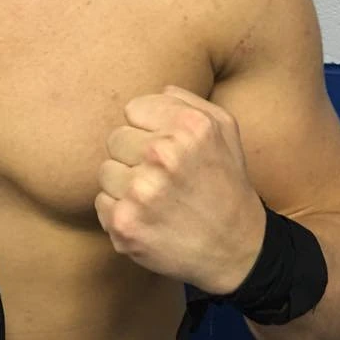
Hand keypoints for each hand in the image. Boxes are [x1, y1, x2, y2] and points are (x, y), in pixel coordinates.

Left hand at [95, 85, 266, 293]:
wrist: (237, 249)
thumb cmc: (225, 183)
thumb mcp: (224, 129)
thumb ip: (187, 101)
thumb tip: (158, 90)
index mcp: (187, 126)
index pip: (133, 109)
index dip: (148, 128)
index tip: (167, 148)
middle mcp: (163, 155)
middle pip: (115, 138)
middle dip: (134, 155)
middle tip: (162, 176)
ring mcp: (141, 192)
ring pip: (106, 171)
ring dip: (125, 184)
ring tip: (156, 198)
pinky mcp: (125, 224)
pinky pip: (101, 202)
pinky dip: (121, 211)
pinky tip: (148, 218)